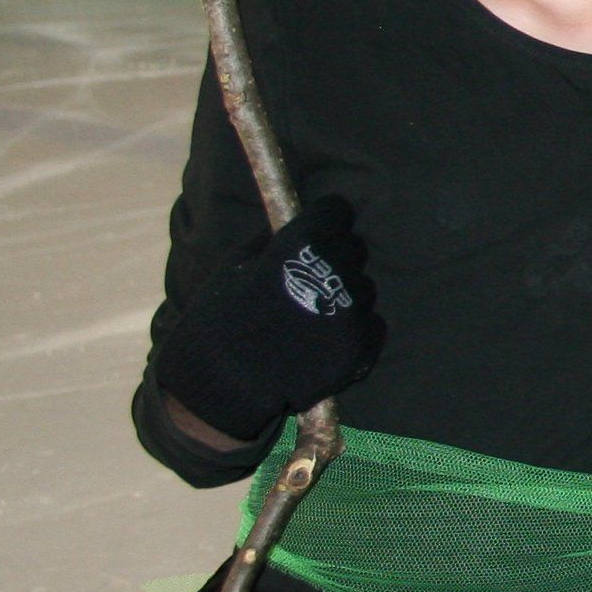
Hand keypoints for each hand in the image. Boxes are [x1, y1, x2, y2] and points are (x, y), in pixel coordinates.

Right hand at [150, 194, 381, 442]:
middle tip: (308, 282)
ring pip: (363, 288)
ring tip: (311, 318)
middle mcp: (335, 269)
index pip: (336, 210)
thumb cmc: (219, 320)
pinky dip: (353, 331)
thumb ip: (275, 242)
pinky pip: (372, 324)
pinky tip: (324, 341)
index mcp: (303, 243)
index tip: (313, 236)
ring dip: (344, 296)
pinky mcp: (361, 345)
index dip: (323, 223)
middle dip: (334, 259)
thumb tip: (299, 227)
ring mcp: (352, 309)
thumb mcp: (236, 266)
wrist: (223, 381)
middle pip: (353, 248)